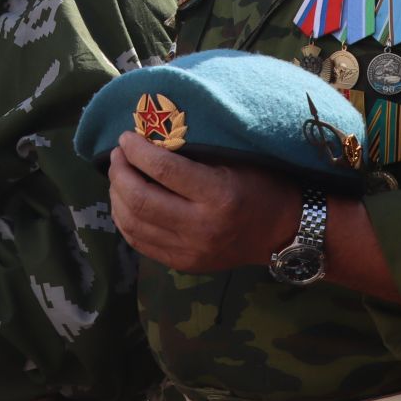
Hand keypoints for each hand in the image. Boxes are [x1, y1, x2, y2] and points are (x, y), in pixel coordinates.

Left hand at [108, 131, 299, 272]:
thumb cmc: (261, 185)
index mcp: (218, 196)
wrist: (283, 233)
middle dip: (120, 173)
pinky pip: (140, 243)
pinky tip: (124, 202)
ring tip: (118, 175)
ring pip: (134, 224)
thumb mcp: (235, 159)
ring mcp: (191, 251)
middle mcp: (201, 227)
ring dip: (117, 196)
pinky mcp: (184, 264)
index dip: (137, 151)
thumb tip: (149, 135)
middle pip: (142, 200)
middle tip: (117, 155)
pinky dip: (125, 220)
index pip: (164, 170)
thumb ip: (193, 151)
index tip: (126, 137)